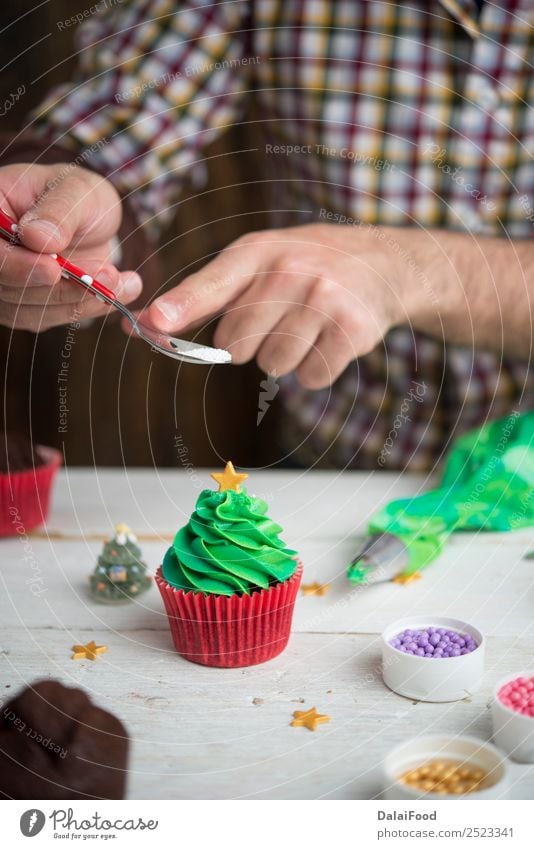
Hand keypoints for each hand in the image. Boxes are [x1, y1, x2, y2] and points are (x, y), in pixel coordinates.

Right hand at [0, 163, 141, 331]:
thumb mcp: (77, 190)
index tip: (52, 269)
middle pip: (6, 287)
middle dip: (58, 289)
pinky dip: (86, 308)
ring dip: (77, 301)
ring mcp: (6, 283)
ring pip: (28, 310)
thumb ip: (58, 211)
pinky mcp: (27, 307)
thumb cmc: (79, 196)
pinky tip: (119, 292)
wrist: (91, 221)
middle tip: (107, 276)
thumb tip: (36, 237)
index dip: (15, 266)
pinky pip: (51, 318)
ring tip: (117, 280)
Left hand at [139, 223, 418, 387]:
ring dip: (286, 356)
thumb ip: (208, 293)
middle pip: (236, 345)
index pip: (213, 283)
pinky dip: (316, 368)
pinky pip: (310, 377)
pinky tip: (330, 337)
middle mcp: (290, 271)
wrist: (384, 265)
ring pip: (273, 365)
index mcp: (259, 251)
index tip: (155, 323)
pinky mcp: (351, 329)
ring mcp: (324, 299)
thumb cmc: (308, 266)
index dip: (181, 306)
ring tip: (309, 324)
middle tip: (281, 315)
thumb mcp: (261, 260)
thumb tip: (150, 324)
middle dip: (251, 342)